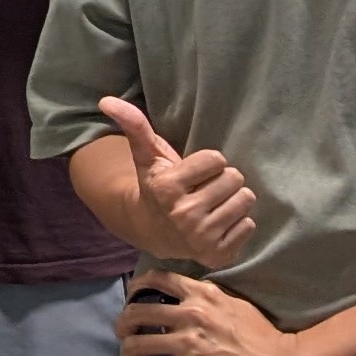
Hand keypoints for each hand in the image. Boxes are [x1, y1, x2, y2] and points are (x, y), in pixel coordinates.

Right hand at [98, 95, 258, 268]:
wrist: (153, 231)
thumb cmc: (156, 186)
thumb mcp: (147, 156)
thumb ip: (134, 125)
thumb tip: (106, 100)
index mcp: (167, 188)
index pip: (217, 159)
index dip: (208, 163)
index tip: (194, 173)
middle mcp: (184, 215)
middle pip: (234, 178)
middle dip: (222, 180)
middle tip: (205, 189)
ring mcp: (202, 238)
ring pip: (245, 201)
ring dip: (232, 200)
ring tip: (213, 205)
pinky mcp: (218, 255)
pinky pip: (249, 226)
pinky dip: (237, 224)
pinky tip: (218, 224)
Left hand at [120, 267, 312, 355]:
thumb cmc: (265, 339)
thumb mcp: (235, 305)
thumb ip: (210, 301)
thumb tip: (192, 302)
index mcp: (202, 295)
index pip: (157, 279)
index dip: (135, 289)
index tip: (131, 300)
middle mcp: (189, 313)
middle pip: (136, 312)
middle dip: (123, 326)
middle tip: (125, 336)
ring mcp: (187, 342)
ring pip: (136, 343)